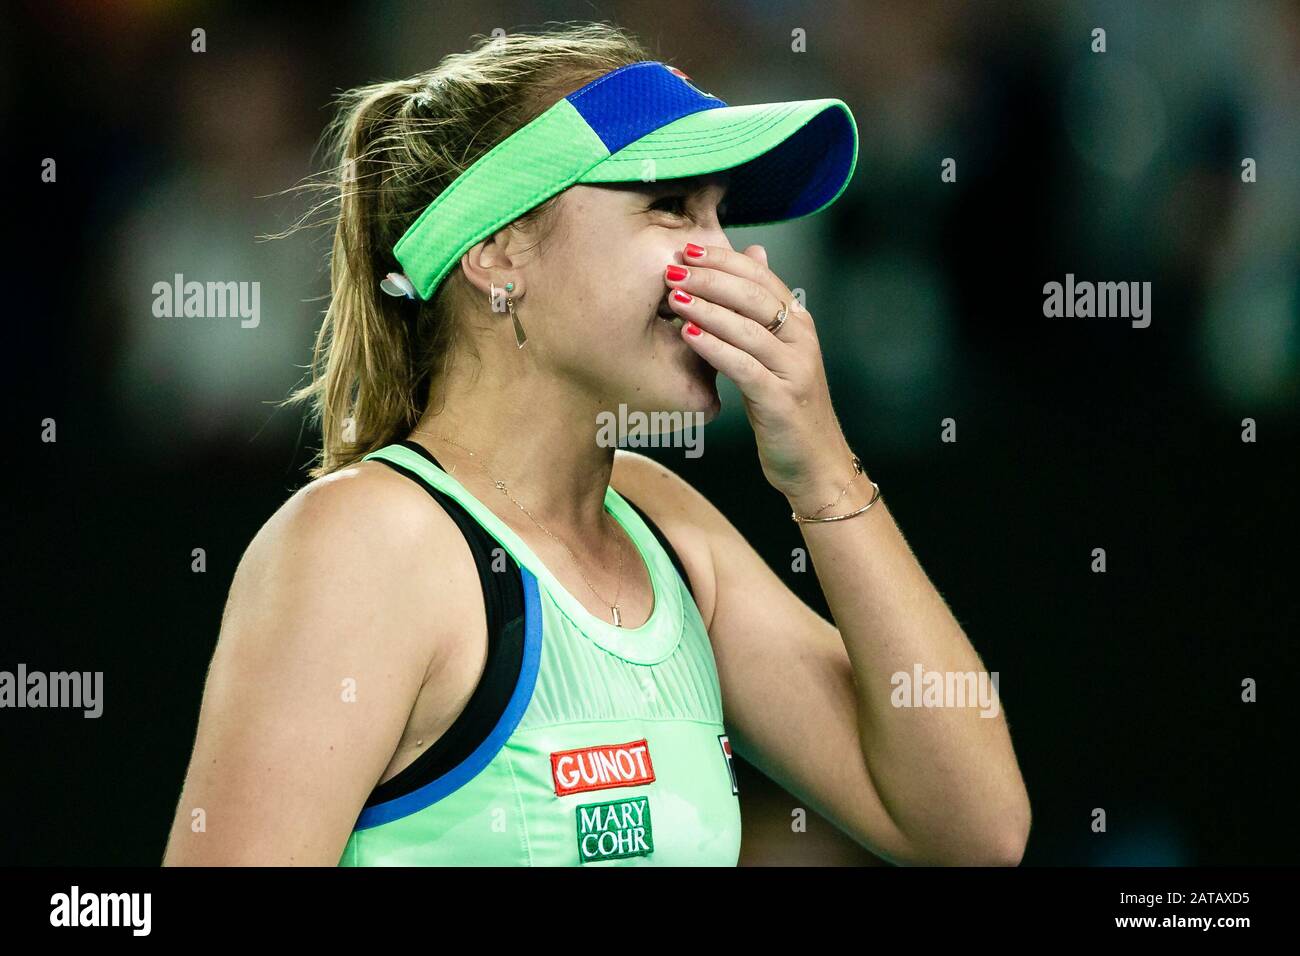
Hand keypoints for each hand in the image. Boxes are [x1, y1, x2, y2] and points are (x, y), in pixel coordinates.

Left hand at [664, 241, 855, 502]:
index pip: (761, 278)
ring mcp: (794, 370)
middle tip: (674, 268)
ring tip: (673, 296)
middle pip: (754, 296)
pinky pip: (743, 366)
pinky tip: (688, 335)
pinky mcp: (781, 400)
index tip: (688, 249)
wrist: (816, 462)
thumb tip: (754, 254)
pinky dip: (714, 347)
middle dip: (711, 278)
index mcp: (800, 324)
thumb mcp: (777, 352)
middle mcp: (801, 341)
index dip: (724, 260)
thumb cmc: (787, 407)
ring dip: (707, 308)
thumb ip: (762, 309)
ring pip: (748, 328)